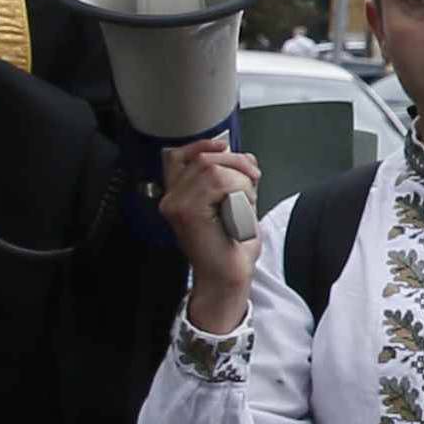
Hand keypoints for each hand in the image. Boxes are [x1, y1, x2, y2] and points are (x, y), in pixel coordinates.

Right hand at [159, 139, 262, 331]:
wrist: (227, 278)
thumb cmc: (231, 247)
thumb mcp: (234, 203)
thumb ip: (231, 178)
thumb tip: (240, 155)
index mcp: (178, 196)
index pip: (179, 156)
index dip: (202, 145)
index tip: (223, 145)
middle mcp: (172, 198)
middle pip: (203, 157)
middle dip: (236, 163)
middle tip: (252, 183)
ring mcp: (176, 205)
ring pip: (213, 167)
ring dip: (240, 181)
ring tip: (243, 203)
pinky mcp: (186, 212)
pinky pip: (218, 181)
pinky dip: (238, 190)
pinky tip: (239, 210)